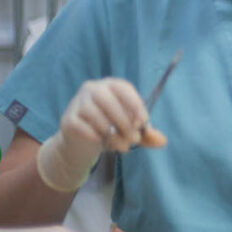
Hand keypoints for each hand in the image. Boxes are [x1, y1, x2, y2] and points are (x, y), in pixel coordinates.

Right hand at [38, 78, 166, 191]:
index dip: (135, 105)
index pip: (124, 89)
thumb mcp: (131, 130)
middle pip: (109, 101)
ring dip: (112, 133)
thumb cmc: (112, 129)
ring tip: (123, 146)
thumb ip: (146, 134)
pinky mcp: (68, 119)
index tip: (143, 123)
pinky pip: (83, 127)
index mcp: (111, 85)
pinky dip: (96, 137)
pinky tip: (103, 143)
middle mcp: (92, 89)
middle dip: (125, 122)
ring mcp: (77, 103)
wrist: (83, 142)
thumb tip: (163, 142)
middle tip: (134, 139)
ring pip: (95, 115)